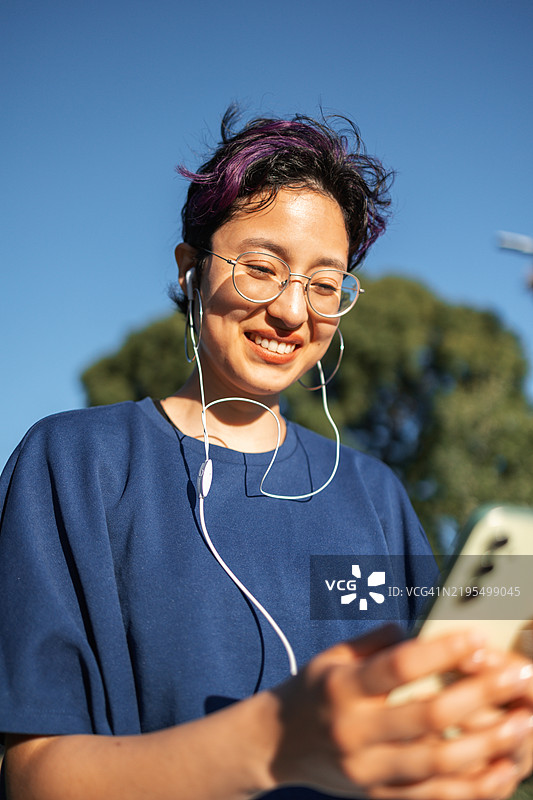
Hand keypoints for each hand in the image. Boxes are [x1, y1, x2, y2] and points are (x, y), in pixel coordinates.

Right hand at [268, 625, 532, 798]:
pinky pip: (433, 799)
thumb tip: (423, 629)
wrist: (277, 743)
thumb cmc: (314, 689)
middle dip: (480, 696)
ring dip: (487, 745)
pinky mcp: (378, 797)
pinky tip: (501, 769)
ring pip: (438, 765)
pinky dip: (473, 788)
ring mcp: (367, 771)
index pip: (398, 667)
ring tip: (521, 725)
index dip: (442, 652)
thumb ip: (377, 640)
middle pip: (427, 716)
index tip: (478, 639)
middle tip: (517, 678)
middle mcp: (354, 730)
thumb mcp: (334, 655)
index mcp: (343, 686)